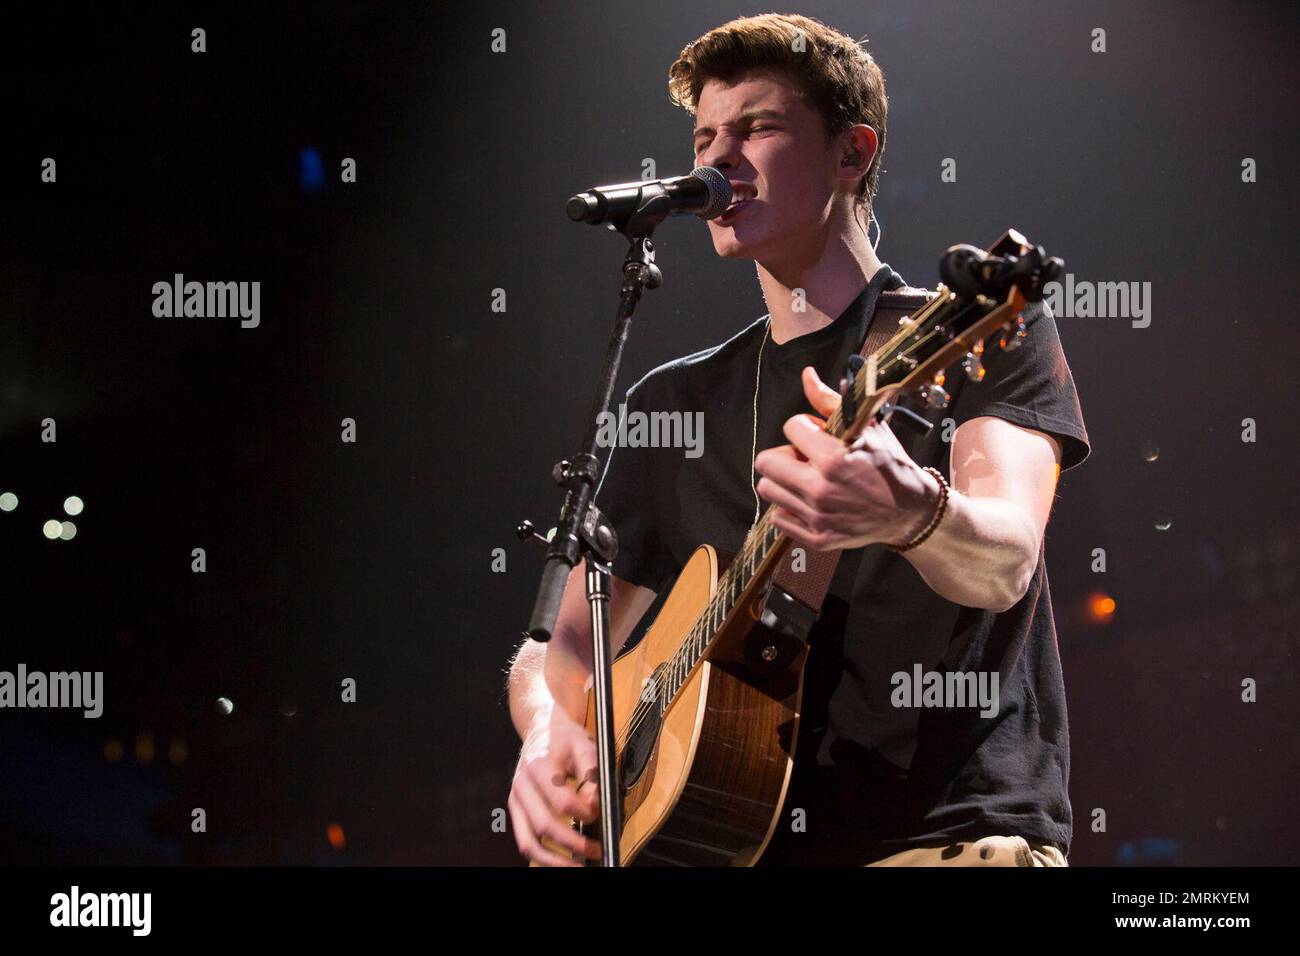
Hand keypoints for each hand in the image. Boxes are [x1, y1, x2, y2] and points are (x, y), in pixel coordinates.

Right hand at [508, 705, 603, 865]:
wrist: (540, 728)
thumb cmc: (564, 738)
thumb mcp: (585, 747)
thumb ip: (591, 777)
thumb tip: (595, 807)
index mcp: (539, 766)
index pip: (561, 800)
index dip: (583, 812)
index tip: (597, 815)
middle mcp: (522, 785)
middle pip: (544, 825)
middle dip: (571, 844)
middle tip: (594, 850)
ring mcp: (515, 799)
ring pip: (528, 841)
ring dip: (553, 860)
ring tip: (576, 866)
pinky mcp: (515, 809)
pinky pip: (524, 840)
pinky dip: (541, 856)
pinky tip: (559, 860)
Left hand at [752, 366, 937, 550]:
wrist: (909, 510)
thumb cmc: (888, 464)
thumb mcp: (867, 427)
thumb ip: (830, 402)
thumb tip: (806, 375)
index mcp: (833, 459)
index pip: (791, 427)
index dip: (804, 426)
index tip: (818, 434)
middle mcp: (821, 490)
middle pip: (766, 462)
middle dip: (784, 454)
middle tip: (805, 458)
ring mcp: (817, 517)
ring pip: (769, 489)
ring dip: (784, 481)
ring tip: (808, 478)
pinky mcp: (817, 538)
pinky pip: (778, 518)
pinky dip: (790, 507)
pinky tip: (810, 501)